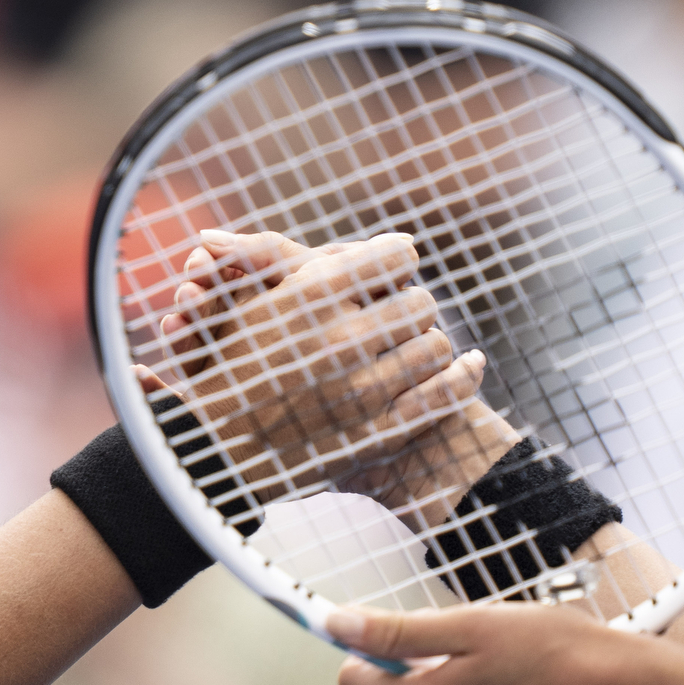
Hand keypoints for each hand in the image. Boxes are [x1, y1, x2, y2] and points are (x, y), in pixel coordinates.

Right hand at [152, 229, 489, 505]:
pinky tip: (470, 365)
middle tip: (397, 315)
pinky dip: (464, 375)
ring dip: (428, 342)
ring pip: (435, 345)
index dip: (396, 259)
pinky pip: (443, 394)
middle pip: (420, 301)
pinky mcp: (377, 434)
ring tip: (413, 346)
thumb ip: (289, 256)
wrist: (213, 452)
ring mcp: (362, 390)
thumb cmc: (227, 364)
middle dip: (410, 304)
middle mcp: (341, 337)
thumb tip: (357, 232)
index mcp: (311, 295)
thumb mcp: (246, 298)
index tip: (391, 267)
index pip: (396, 256)